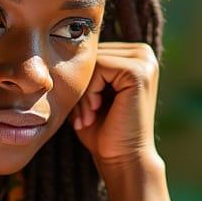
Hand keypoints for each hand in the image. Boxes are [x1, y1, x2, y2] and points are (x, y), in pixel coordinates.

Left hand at [70, 42, 160, 173]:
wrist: (122, 160)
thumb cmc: (101, 131)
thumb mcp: (88, 94)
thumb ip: (83, 70)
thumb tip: (56, 41)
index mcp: (133, 55)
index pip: (92, 53)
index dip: (81, 81)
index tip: (84, 112)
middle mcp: (143, 52)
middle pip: (92, 54)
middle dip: (81, 87)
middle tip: (84, 117)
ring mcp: (145, 60)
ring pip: (93, 61)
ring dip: (84, 92)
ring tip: (89, 116)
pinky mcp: (139, 71)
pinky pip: (99, 67)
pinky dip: (90, 92)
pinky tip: (96, 112)